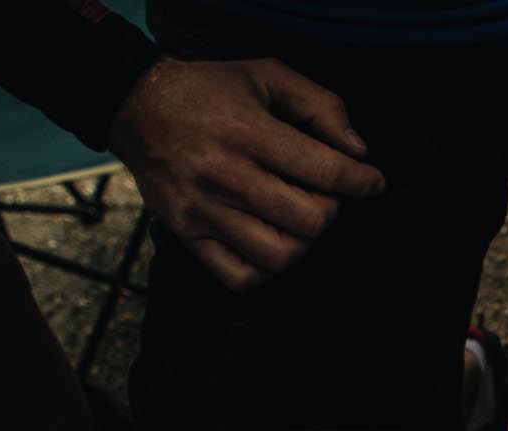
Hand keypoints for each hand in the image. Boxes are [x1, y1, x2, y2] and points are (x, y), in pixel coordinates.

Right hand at [109, 56, 385, 291]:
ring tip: (296, 220)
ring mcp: (204, 210)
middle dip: (330, 211)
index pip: (326, 172)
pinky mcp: (187, 234)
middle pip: (309, 221)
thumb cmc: (211, 91)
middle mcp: (226, 175)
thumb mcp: (266, 75)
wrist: (136, 105)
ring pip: (280, 256)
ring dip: (303, 243)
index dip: (362, 182)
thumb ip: (320, 105)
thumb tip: (358, 150)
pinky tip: (271, 244)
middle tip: (323, 196)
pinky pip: (239, 277)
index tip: (372, 182)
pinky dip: (266, 271)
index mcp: (249, 132)